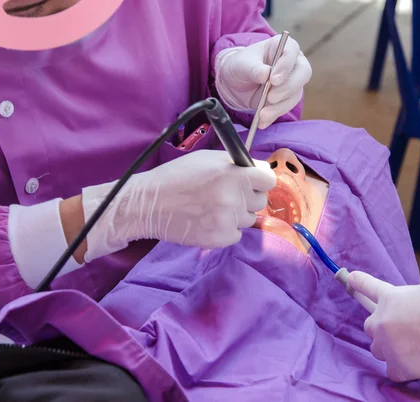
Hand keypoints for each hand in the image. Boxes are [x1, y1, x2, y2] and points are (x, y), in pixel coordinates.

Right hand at [81, 150, 275, 261]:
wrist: (150, 204)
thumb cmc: (177, 177)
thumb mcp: (207, 159)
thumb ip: (236, 164)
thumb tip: (259, 170)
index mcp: (234, 175)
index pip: (269, 180)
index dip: (260, 180)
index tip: (253, 182)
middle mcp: (234, 197)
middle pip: (260, 201)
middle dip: (247, 197)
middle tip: (226, 195)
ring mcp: (228, 220)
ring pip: (248, 219)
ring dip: (235, 214)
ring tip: (211, 207)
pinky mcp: (220, 238)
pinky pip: (236, 235)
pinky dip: (226, 229)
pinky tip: (207, 220)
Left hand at [215, 35, 311, 128]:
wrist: (236, 83)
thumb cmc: (241, 66)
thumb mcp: (241, 64)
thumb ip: (252, 67)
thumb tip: (264, 74)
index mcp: (282, 46)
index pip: (292, 51)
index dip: (285, 65)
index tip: (273, 79)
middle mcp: (293, 63)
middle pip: (302, 74)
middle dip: (287, 88)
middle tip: (271, 98)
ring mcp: (293, 82)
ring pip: (295, 94)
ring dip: (280, 106)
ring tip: (262, 114)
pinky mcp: (288, 98)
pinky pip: (285, 108)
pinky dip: (274, 116)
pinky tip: (262, 121)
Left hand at [344, 271, 419, 381]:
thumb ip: (409, 301)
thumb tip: (409, 310)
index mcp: (390, 298)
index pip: (367, 287)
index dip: (358, 283)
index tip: (350, 278)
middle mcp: (382, 321)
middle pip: (371, 326)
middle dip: (383, 327)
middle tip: (403, 330)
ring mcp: (388, 345)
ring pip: (378, 349)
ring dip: (390, 348)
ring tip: (412, 348)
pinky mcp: (400, 367)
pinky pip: (391, 371)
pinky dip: (401, 368)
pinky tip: (415, 364)